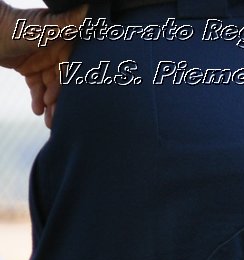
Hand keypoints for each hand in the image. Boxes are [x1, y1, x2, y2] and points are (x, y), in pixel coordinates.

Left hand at [0, 3, 86, 126]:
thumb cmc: (11, 25)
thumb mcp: (41, 26)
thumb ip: (66, 23)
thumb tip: (87, 10)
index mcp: (66, 41)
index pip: (75, 68)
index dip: (72, 85)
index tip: (70, 100)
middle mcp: (58, 52)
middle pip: (65, 82)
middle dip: (61, 101)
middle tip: (58, 118)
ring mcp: (45, 62)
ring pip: (52, 88)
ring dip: (51, 106)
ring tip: (49, 121)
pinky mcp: (32, 70)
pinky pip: (38, 89)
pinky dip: (38, 100)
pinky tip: (37, 110)